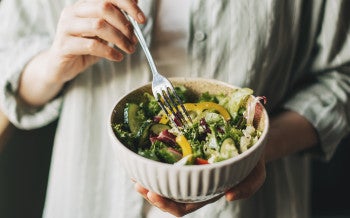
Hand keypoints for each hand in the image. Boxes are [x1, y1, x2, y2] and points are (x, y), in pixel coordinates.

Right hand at [48, 0, 145, 83]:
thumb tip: (136, 7)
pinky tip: (117, 57)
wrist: (61, 67)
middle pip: (104, 7)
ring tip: (128, 49)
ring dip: (119, 39)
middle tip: (134, 39)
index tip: (142, 19)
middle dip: (124, 24)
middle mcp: (72, 12)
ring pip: (98, 25)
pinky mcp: (64, 45)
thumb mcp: (103, 33)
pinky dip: (109, 52)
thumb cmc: (84, 48)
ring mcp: (66, 28)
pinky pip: (91, 46)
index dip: (128, 5)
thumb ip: (116, 20)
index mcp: (83, 6)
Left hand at [135, 157, 265, 216]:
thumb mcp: (256, 175)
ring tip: (134, 173)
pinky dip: (155, 161)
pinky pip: (168, 161)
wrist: (250, 141)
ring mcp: (190, 169)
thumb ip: (248, 188)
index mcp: (208, 191)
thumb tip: (230, 197)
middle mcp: (195, 183)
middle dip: (151, 193)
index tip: (153, 194)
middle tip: (138, 185)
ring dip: (149, 178)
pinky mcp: (187, 154)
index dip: (168, 204)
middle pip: (169, 195)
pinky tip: (145, 156)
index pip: (185, 205)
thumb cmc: (252, 160)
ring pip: (166, 179)